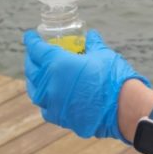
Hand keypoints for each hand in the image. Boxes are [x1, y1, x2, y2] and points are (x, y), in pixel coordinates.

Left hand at [23, 29, 149, 139]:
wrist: (123, 107)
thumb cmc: (112, 76)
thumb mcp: (103, 54)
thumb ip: (93, 44)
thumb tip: (91, 35)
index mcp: (57, 64)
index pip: (37, 50)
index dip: (32, 41)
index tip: (29, 36)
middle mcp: (49, 84)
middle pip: (31, 70)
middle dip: (31, 60)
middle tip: (34, 53)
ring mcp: (52, 103)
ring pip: (34, 90)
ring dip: (34, 80)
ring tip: (38, 74)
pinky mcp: (59, 118)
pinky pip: (45, 107)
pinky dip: (45, 99)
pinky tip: (51, 95)